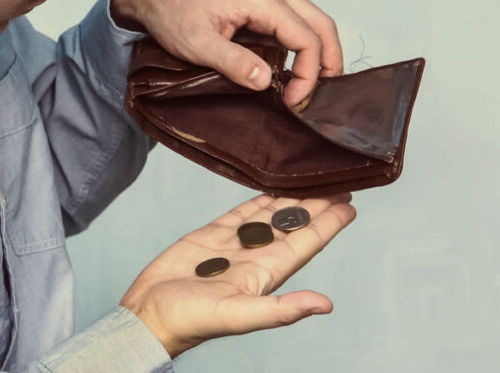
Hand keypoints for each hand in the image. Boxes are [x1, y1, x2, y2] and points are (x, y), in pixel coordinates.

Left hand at [111, 0, 342, 106]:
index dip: (308, 73)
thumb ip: (232, 62)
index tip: (291, 99)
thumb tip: (266, 82)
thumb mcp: (196, 43)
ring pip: (309, 16)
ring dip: (317, 46)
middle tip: (325, 90)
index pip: (306, 38)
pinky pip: (291, 13)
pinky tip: (292, 59)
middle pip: (320, 22)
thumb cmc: (170, 9)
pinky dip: (301, 36)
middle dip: (330, 58)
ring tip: (313, 78)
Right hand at [118, 193, 356, 357]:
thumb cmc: (191, 321)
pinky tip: (269, 188)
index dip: (329, 224)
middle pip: (294, 224)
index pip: (307, 242)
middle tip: (338, 180)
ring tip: (311, 178)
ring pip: (270, 215)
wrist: (150, 315)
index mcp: (267, 274)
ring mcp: (234, 245)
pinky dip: (257, 200)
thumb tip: (325, 305)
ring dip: (290, 199)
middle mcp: (256, 256)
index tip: (349, 203)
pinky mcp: (211, 236)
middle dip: (316, 204)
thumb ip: (281, 310)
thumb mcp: (239, 316)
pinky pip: (240, 213)